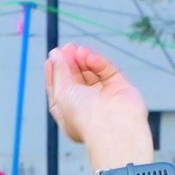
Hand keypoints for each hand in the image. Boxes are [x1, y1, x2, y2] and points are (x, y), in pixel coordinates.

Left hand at [43, 44, 153, 172]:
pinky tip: (91, 57)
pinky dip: (99, 62)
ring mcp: (105, 97)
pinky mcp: (121, 88)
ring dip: (85, 59)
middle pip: (77, 78)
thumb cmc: (84, 118)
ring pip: (93, 72)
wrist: (113, 126)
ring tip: (80, 51)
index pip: (60, 89)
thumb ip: (59, 71)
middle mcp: (88, 106)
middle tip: (69, 47)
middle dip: (71, 62)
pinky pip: (108, 71)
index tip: (54, 56)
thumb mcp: (62, 92)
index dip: (56, 71)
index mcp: (70, 113)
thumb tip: (55, 54)